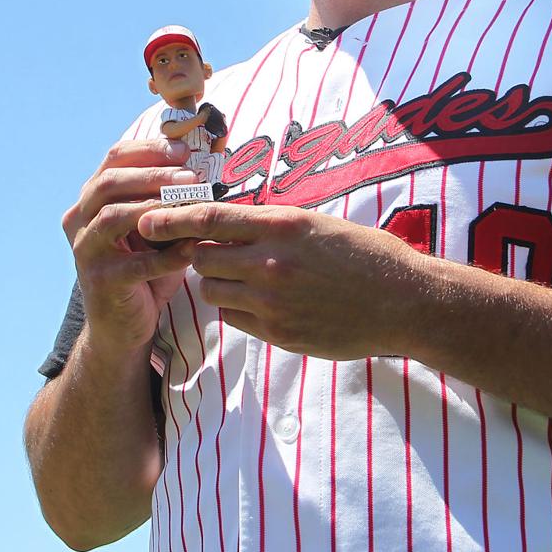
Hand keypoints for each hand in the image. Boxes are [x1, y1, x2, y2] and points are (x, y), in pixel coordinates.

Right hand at [62, 139, 203, 356]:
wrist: (123, 325)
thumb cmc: (147, 266)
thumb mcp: (157, 226)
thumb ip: (171, 198)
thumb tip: (209, 163)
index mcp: (93, 199)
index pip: (114, 158)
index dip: (149, 149)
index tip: (185, 150)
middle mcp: (80, 220)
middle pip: (108, 182)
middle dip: (152, 174)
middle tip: (191, 175)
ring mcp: (86, 251)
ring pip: (113, 216)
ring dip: (155, 206)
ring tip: (191, 203)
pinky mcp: (102, 282)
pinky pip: (136, 263)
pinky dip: (167, 255)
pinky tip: (192, 249)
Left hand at [137, 203, 425, 358]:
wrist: (403, 302)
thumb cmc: (366, 255)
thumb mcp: (319, 224)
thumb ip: (272, 225)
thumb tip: (231, 223)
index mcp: (283, 226)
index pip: (210, 218)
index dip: (173, 218)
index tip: (147, 218)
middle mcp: (272, 262)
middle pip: (202, 257)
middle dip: (201, 254)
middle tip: (213, 252)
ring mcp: (273, 301)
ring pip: (214, 291)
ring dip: (218, 283)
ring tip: (245, 278)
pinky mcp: (279, 333)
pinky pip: (235, 319)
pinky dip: (239, 310)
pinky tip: (264, 303)